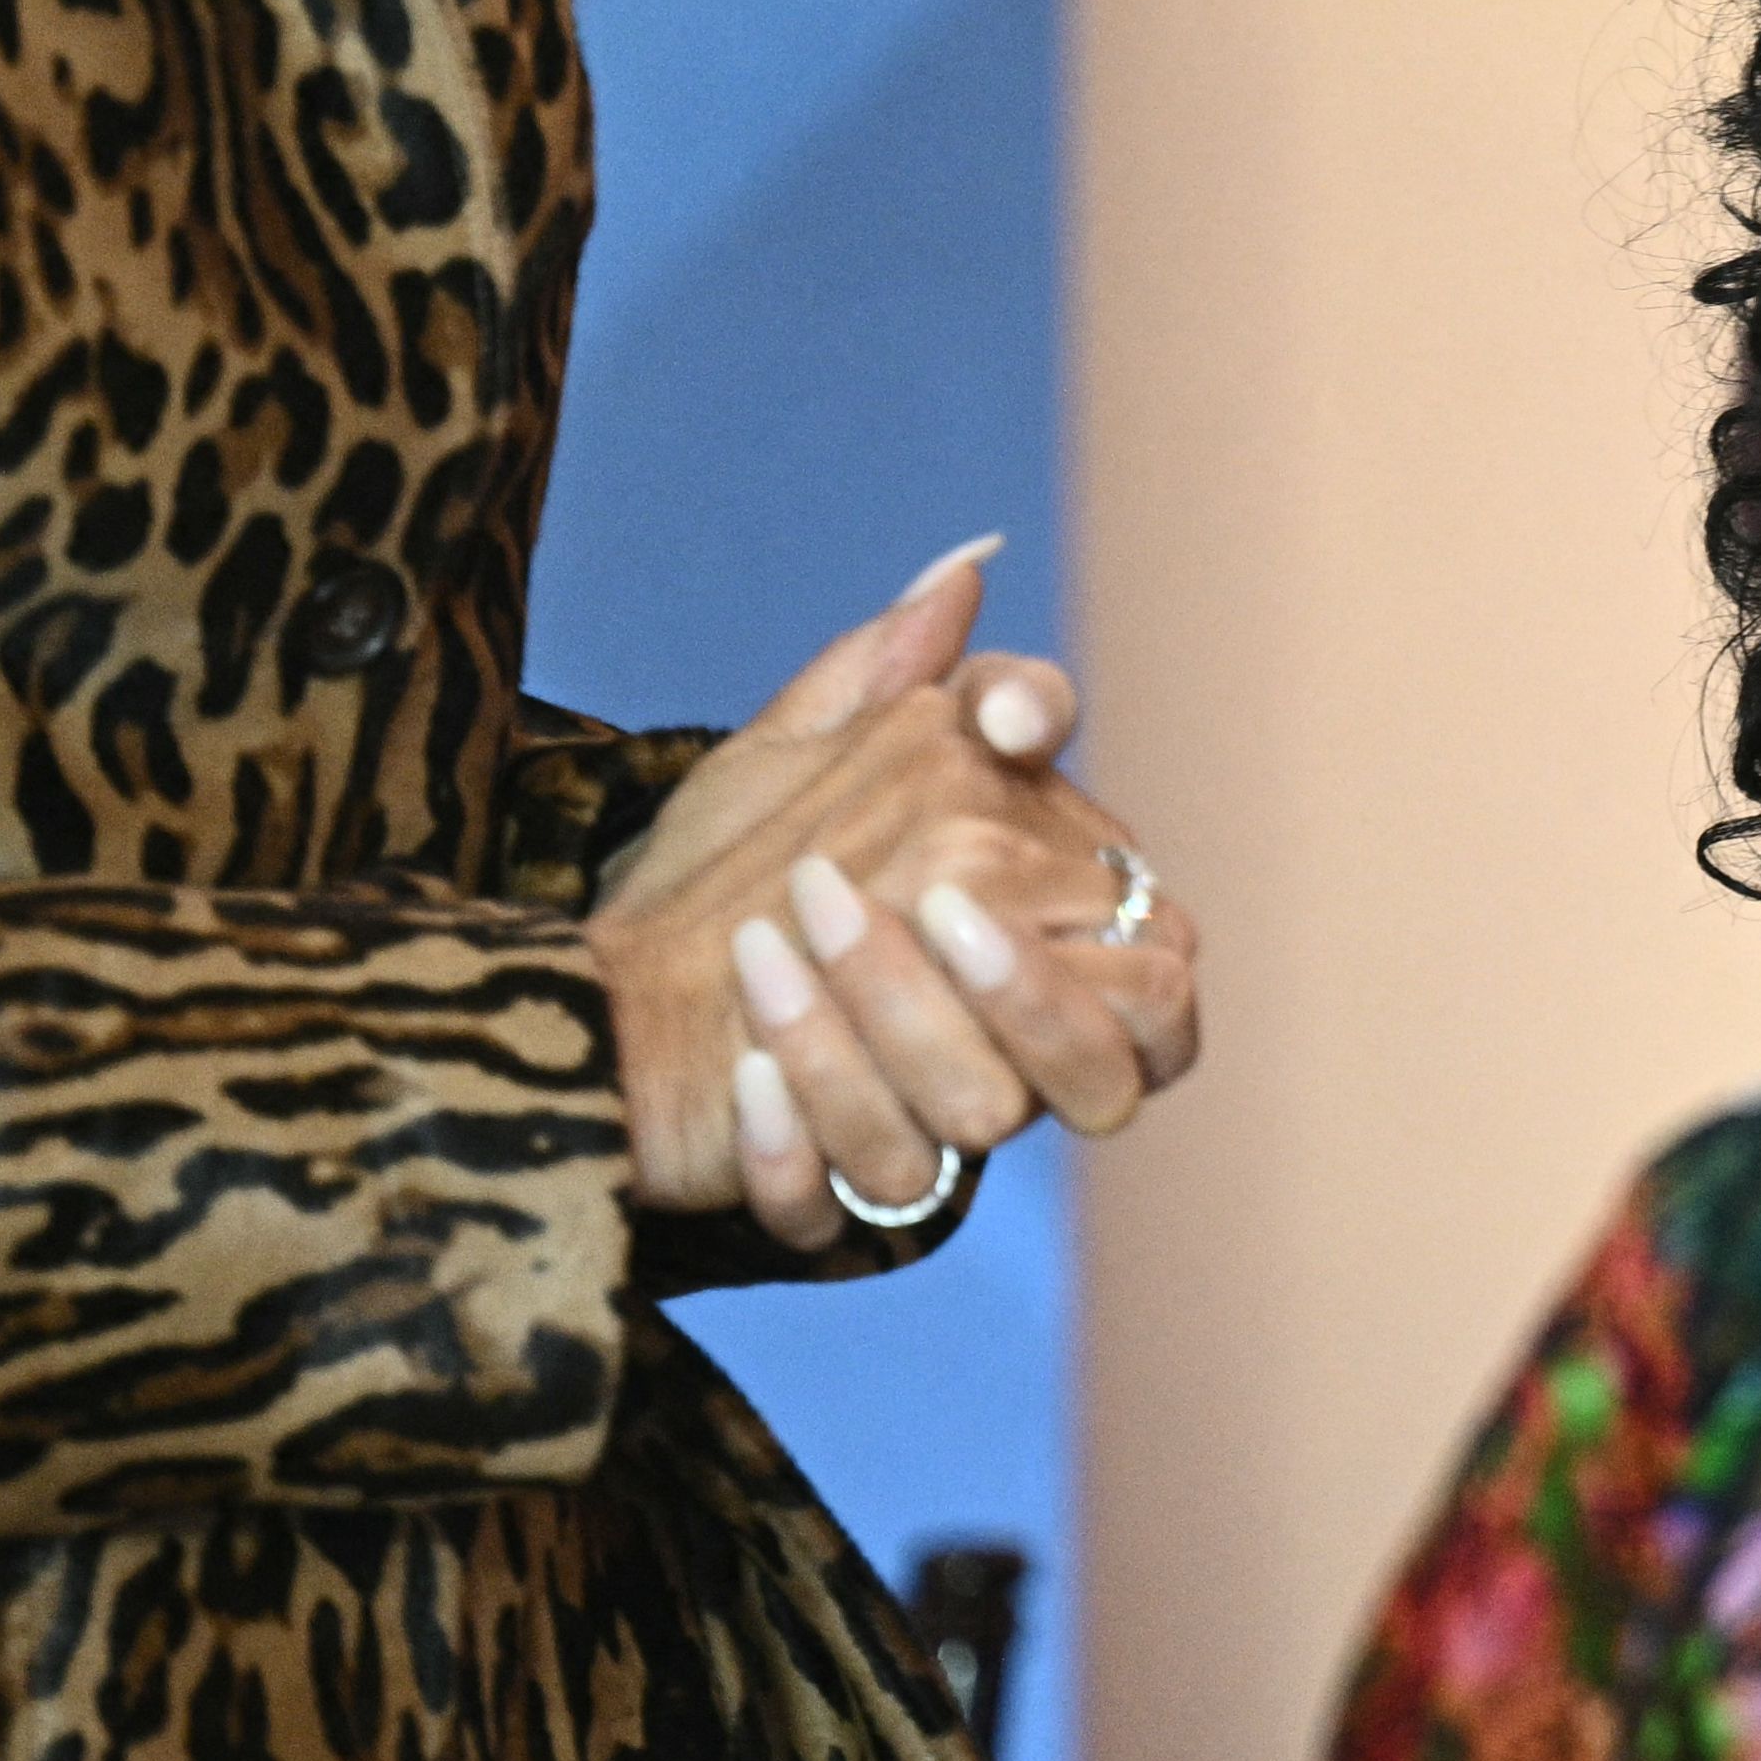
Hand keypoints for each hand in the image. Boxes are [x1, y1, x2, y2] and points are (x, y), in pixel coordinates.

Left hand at [589, 544, 1209, 1252]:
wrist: (602, 991)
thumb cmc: (724, 864)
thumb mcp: (802, 749)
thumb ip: (895, 674)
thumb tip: (964, 567)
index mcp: (1042, 939)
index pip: (1159, 954)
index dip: (1111, 886)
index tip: (996, 802)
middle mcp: (1010, 1044)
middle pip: (1114, 1053)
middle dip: (1015, 987)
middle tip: (893, 900)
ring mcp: (930, 1127)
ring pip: (987, 1121)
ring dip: (876, 1039)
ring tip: (764, 955)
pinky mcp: (840, 1194)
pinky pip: (859, 1193)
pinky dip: (801, 1143)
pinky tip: (745, 1077)